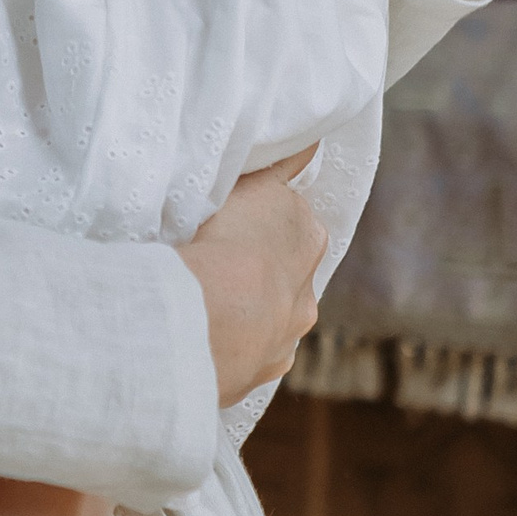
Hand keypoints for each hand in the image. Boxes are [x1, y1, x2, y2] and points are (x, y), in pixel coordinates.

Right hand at [177, 148, 325, 405]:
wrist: (211, 316)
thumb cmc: (228, 240)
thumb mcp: (255, 185)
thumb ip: (282, 166)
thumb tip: (314, 141)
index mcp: (308, 240)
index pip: (292, 226)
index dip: (263, 225)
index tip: (236, 226)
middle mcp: (307, 295)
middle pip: (284, 278)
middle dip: (257, 274)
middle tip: (214, 265)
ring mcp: (285, 340)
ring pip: (267, 321)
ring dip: (244, 314)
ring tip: (203, 306)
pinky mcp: (260, 374)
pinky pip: (245, 355)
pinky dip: (230, 347)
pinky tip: (202, 338)